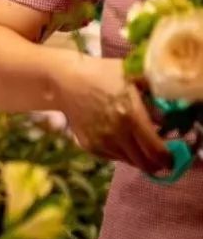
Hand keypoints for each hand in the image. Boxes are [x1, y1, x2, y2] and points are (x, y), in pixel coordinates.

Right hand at [55, 57, 169, 173]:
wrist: (66, 80)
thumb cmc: (103, 74)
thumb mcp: (134, 79)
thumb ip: (154, 99)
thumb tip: (165, 120)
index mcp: (132, 117)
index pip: (157, 151)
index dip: (168, 159)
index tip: (172, 156)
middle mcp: (117, 134)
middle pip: (145, 164)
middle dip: (155, 163)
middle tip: (159, 156)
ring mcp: (101, 142)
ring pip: (129, 162)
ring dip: (137, 157)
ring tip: (138, 144)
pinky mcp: (88, 145)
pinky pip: (112, 157)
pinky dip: (120, 153)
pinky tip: (119, 139)